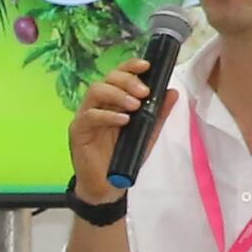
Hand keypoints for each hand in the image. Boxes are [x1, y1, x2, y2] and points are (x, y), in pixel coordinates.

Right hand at [67, 60, 151, 199]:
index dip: (131, 66)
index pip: (119, 75)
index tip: (147, 66)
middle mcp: (98, 104)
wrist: (108, 186)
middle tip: (144, 92)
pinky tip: (123, 121)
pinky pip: (90, 115)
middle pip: (107, 78)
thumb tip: (172, 91)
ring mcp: (86, 116)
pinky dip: (108, 115)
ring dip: (117, 95)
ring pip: (96, 91)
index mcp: (114, 101)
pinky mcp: (78, 131)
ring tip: (135, 107)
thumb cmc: (126, 157)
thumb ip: (159, 114)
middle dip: (127, 80)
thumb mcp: (147, 134)